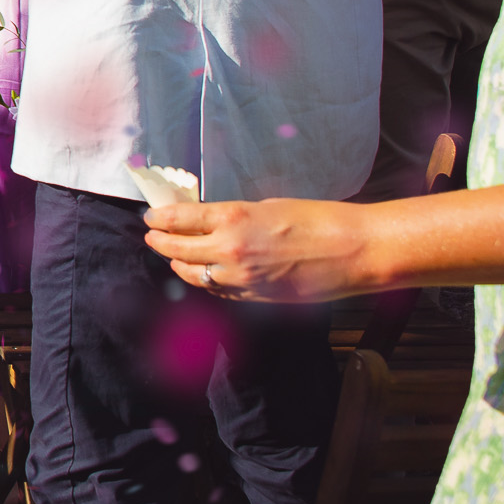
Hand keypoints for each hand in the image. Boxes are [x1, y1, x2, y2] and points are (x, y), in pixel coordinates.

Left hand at [143, 197, 375, 301]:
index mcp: (232, 219)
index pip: (178, 220)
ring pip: (193, 275)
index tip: (150, 217)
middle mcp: (229, 251)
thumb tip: (208, 219)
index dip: (159, 218)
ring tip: (173, 257)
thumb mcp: (265, 205)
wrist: (353, 251)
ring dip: (179, 265)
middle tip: (152, 236)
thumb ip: (232, 216)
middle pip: (177, 251)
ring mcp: (241, 279)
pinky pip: (218, 290)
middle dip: (159, 243)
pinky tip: (204, 273)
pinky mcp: (256, 298)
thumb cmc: (316, 219)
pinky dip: (206, 281)